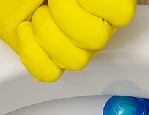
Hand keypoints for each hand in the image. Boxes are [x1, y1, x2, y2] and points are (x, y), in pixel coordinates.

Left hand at [0, 0, 136, 80]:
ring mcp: (73, 41)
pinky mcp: (49, 56)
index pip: (121, 13)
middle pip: (97, 40)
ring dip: (47, 35)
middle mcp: (94, 19)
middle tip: (48, 1)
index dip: (94, 6)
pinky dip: (32, 53)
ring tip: (36, 15)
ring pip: (77, 60)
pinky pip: (51, 73)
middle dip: (64, 18)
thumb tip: (86, 3)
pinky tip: (27, 31)